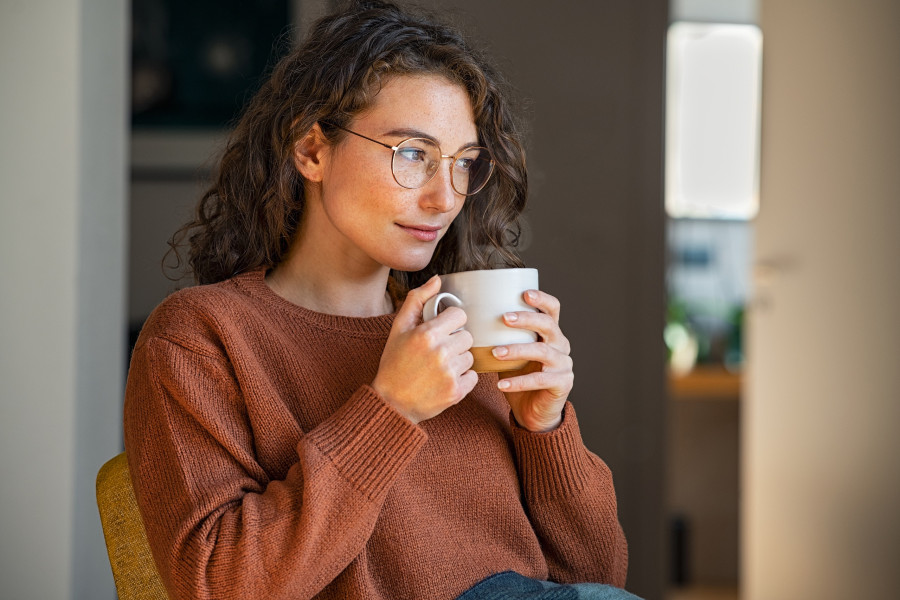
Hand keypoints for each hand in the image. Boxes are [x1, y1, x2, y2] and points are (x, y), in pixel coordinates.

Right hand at [372, 276, 477, 423]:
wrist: (391, 402)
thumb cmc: (394, 363)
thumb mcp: (399, 328)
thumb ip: (417, 300)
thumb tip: (437, 279)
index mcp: (427, 334)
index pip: (459, 315)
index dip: (450, 322)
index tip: (440, 330)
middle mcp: (441, 352)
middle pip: (467, 336)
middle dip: (454, 341)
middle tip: (437, 351)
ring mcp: (450, 373)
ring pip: (470, 356)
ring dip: (459, 360)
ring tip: (439, 367)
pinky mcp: (456, 392)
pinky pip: (473, 376)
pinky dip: (462, 378)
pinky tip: (444, 380)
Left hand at [493, 289, 573, 431]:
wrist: (533, 411)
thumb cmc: (519, 376)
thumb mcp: (509, 352)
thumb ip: (499, 336)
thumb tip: (468, 319)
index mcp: (550, 333)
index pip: (552, 309)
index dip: (542, 299)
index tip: (524, 294)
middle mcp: (561, 345)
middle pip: (549, 325)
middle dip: (526, 319)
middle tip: (504, 318)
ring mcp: (564, 364)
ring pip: (543, 352)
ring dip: (517, 350)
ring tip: (496, 352)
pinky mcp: (562, 383)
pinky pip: (540, 380)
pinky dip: (519, 382)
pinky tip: (501, 384)